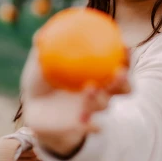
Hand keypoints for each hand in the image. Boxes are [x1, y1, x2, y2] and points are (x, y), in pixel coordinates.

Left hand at [20, 40, 131, 155]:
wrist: (35, 109)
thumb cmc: (41, 79)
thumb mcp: (39, 63)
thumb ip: (41, 47)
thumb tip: (40, 33)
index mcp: (95, 73)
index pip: (117, 63)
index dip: (126, 56)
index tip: (124, 46)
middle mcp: (100, 90)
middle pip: (122, 87)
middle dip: (124, 81)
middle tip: (118, 72)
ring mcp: (93, 108)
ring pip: (105, 105)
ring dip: (101, 98)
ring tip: (90, 88)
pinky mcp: (84, 126)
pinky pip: (93, 127)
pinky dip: (94, 126)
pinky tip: (92, 125)